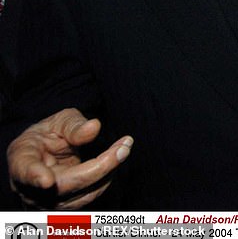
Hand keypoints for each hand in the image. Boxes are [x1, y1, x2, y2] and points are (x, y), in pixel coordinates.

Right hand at [7, 108, 132, 208]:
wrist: (46, 151)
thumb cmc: (48, 134)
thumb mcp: (59, 121)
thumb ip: (74, 125)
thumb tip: (94, 128)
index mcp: (22, 160)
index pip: (25, 172)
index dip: (35, 177)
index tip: (47, 181)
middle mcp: (31, 188)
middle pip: (65, 186)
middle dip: (99, 167)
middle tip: (123, 147)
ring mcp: (47, 201)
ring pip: (82, 195)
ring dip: (108, 171)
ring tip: (124, 146)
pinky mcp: (66, 206)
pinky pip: (90, 195)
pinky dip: (107, 177)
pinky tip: (117, 157)